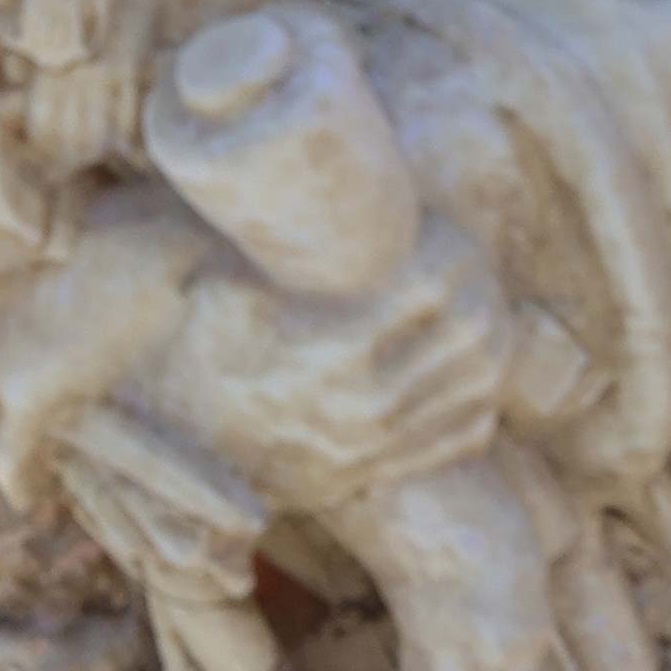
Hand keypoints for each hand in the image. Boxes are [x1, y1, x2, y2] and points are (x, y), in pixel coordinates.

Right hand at [146, 217, 513, 515]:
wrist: (178, 453)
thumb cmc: (195, 355)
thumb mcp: (218, 290)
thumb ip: (263, 249)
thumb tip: (307, 195)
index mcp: (331, 351)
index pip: (434, 288)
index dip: (452, 248)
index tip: (444, 227)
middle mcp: (365, 406)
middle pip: (473, 333)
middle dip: (482, 285)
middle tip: (468, 258)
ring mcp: (379, 448)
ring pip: (481, 385)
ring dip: (492, 337)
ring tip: (475, 303)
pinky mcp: (380, 474)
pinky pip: (464, 434)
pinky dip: (479, 396)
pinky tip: (460, 366)